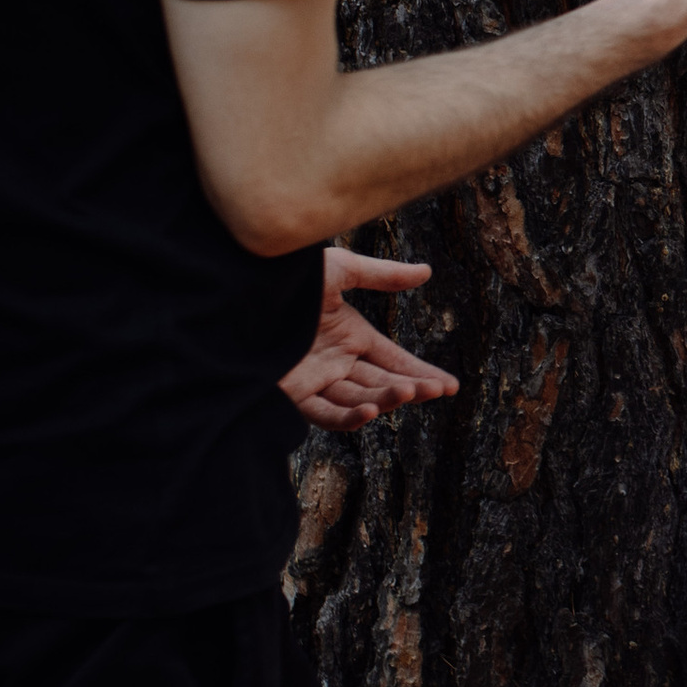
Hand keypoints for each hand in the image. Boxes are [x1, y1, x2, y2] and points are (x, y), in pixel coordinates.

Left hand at [280, 251, 458, 428]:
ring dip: (386, 399)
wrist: (236, 290)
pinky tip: (373, 412)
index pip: (393, 359)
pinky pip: (326, 414)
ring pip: (359, 399)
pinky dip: (350, 417)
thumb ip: (382, 276)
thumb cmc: (285, 277)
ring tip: (409, 392)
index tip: (450, 386)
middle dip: (412, 388)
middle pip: (381, 382)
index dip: (422, 372)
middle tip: (438, 390)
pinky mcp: (293, 393)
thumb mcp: (340, 269)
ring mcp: (315, 378)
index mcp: (348, 334)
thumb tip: (427, 272)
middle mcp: (335, 360)